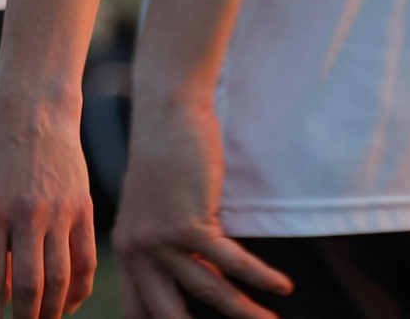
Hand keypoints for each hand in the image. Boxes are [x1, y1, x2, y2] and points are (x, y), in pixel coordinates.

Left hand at [0, 86, 97, 318]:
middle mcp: (25, 214)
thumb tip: (2, 288)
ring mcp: (59, 211)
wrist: (34, 112)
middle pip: (29, 286)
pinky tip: (68, 304)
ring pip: (61, 278)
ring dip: (52, 311)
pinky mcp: (83, 207)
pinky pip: (86, 259)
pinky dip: (79, 289)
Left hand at [113, 99, 292, 318]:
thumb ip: (164, 248)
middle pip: (171, 315)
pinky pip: (232, 263)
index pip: (139, 310)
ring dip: (246, 311)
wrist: (165, 112)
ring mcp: (161, 239)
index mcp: (127, 251)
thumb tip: (202, 283)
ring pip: (211, 293)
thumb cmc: (164, 156)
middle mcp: (138, 251)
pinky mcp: (189, 223)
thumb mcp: (152, 208)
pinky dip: (261, 277)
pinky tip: (282, 286)